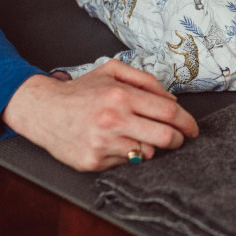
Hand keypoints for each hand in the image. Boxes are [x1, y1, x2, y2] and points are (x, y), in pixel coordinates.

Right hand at [2, 59, 198, 171]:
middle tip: (179, 137)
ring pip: (148, 153)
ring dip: (151, 146)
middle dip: (179, 139)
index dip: (188, 122)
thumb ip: (145, 81)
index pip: (169, 113)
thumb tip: (172, 100)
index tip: (193, 128)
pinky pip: (126, 163)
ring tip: (138, 135)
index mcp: (120, 96)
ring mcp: (103, 144)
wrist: (43, 110)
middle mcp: (113, 121)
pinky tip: (116, 142)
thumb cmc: (80, 91)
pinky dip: (127, 154)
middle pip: (166, 137)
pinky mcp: (94, 162)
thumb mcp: (111, 71)